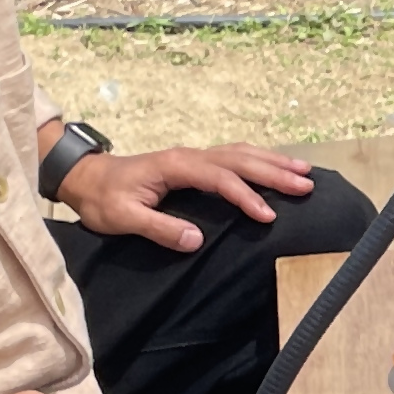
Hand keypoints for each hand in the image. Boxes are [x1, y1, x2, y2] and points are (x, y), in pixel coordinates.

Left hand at [55, 140, 318, 252]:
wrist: (87, 178)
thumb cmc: (103, 199)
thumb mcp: (124, 217)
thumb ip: (160, 228)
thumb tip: (198, 240)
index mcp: (175, 167)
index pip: (220, 179)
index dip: (246, 196)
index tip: (268, 216)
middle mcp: (189, 156)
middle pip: (239, 160)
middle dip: (274, 172)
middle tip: (306, 185)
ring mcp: (193, 157)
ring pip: (240, 153)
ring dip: (272, 161)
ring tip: (304, 171)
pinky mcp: (195, 163)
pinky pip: (233, 157)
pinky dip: (259, 160)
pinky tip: (275, 166)